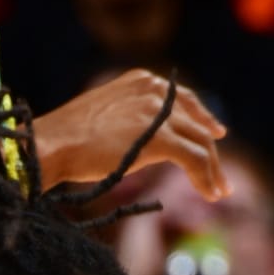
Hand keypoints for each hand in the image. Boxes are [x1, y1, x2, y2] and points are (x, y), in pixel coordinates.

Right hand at [36, 69, 227, 202]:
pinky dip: (205, 178)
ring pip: (200, 142)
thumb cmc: (66, 139)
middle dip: (211, 150)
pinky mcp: (161, 138)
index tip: (214, 134)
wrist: (53, 144)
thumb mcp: (104, 116)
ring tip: (219, 192)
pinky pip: (194, 159)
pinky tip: (209, 194)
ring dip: (212, 170)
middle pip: (195, 122)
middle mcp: (155, 90)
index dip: (201, 118)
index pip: (182, 99)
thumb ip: (129, 120)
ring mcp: (159, 113)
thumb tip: (140, 142)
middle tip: (220, 174)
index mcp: (141, 81)